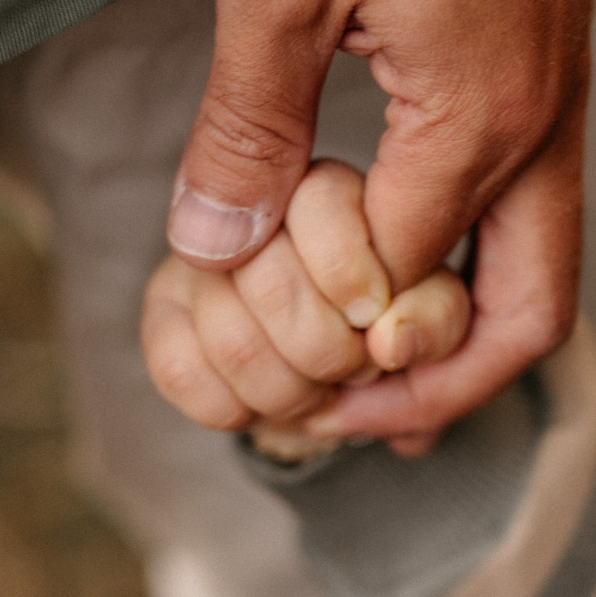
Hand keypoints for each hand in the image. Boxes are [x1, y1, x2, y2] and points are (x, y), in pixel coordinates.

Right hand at [143, 161, 470, 456]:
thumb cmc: (390, 325)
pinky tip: (263, 400)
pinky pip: (183, 374)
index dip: (350, 276)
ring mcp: (195, 257)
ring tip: (319, 393)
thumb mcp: (435, 314)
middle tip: (355, 370)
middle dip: (330, 356)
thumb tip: (389, 342)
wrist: (329, 365)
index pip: (319, 201)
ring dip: (291, 395)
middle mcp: (249, 204)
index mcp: (324, 186)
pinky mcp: (160, 309)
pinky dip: (238, 410)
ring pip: (233, 344)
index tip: (372, 316)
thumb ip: (433, 318)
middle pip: (272, 285)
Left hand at [164, 0, 595, 440]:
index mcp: (480, 121)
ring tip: (383, 361)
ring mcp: (562, 79)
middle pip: (528, 315)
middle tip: (359, 423)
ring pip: (544, 252)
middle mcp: (545, 119)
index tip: (246, 360)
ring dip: (464, 321)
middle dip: (440, 386)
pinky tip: (413, 229)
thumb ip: (247, 126)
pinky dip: (477, 240)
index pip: (399, 291)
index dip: (317, 337)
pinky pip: (534, 183)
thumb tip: (214, 242)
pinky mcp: (553, 38)